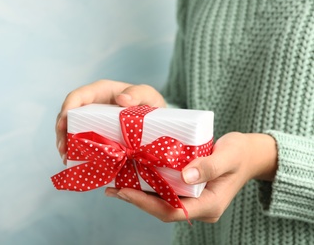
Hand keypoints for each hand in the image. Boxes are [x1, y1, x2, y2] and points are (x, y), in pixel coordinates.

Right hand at [56, 79, 165, 163]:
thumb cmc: (150, 103)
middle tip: (63, 150)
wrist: (156, 120)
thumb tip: (122, 99)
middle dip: (62, 132)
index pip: (78, 96)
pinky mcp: (96, 133)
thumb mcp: (148, 95)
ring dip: (66, 144)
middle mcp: (92, 105)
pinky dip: (77, 152)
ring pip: (71, 129)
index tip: (62, 124)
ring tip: (66, 159)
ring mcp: (92, 120)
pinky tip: (76, 162)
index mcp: (101, 91)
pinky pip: (81, 141)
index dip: (66, 109)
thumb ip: (139, 93)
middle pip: (69, 115)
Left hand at [105, 132, 277, 222]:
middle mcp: (200, 207)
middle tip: (112, 190)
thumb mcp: (229, 155)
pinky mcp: (190, 192)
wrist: (249, 155)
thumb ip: (210, 166)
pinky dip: (149, 187)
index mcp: (210, 204)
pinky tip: (134, 178)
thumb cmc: (241, 153)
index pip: (173, 210)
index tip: (125, 191)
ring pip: (162, 203)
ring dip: (140, 195)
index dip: (147, 203)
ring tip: (116, 186)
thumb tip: (187, 175)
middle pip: (163, 210)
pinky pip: (166, 194)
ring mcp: (195, 201)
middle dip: (137, 200)